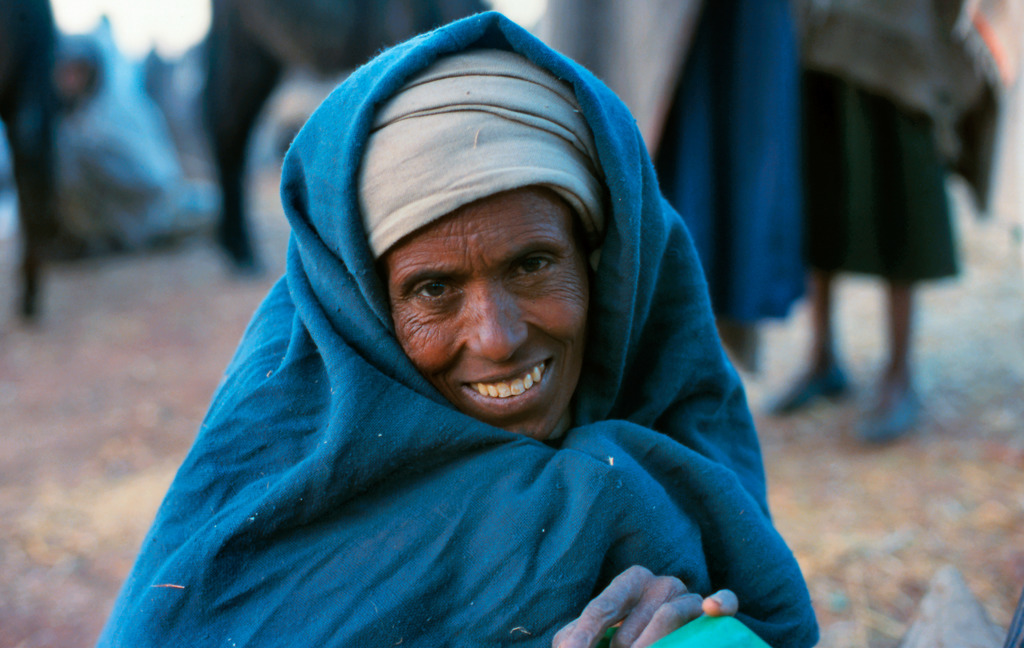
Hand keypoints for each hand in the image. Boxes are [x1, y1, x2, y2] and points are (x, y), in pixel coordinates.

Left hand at [552, 565, 738, 647]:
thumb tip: (568, 647)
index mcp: (631, 581)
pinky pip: (723, 600)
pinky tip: (711, 608)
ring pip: (669, 616)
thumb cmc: (627, 640)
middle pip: (632, 627)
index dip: (584, 637)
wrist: (663, 639)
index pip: (601, 610)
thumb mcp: (597, 637)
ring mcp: (690, 598)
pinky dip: (720, 602)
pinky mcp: (716, 613)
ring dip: (651, 645)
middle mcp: (662, 584)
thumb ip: (578, 637)